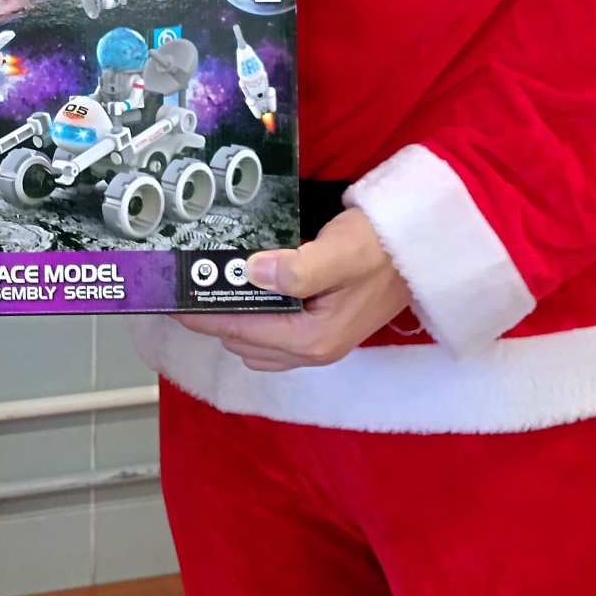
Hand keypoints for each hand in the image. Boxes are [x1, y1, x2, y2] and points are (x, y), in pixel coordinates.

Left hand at [174, 208, 409, 370]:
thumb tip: (251, 272)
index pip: (241, 331)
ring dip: (232, 321)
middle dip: (213, 319)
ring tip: (207, 288)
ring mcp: (320, 341)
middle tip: (184, 287)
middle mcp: (314, 349)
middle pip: (244, 342)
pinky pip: (274, 334)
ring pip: (257, 343)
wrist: (425, 247)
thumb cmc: (384, 246)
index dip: (202, 315)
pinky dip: (253, 319)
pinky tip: (245, 290)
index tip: (170, 300)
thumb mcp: (343, 252)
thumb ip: (298, 268)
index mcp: (313, 339)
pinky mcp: (324, 327)